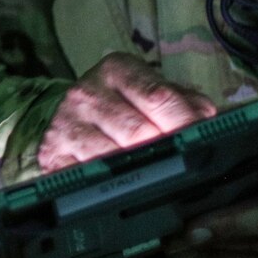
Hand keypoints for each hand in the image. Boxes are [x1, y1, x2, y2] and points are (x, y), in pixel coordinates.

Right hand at [35, 52, 216, 173]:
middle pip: (138, 131)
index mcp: (117, 69)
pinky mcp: (52, 153)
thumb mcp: (151, 91)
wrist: (71, 115)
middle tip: (182, 166)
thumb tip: (206, 118)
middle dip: (164, 152)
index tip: (201, 141)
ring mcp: (66, 123)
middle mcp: (86, 92)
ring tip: (155, 181)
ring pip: (112, 158)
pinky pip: (85, 177)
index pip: (159, 97)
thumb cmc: (122, 104)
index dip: (184, 122)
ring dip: (138, 173)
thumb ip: (182, 102)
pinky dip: (106, 187)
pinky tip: (121, 188)